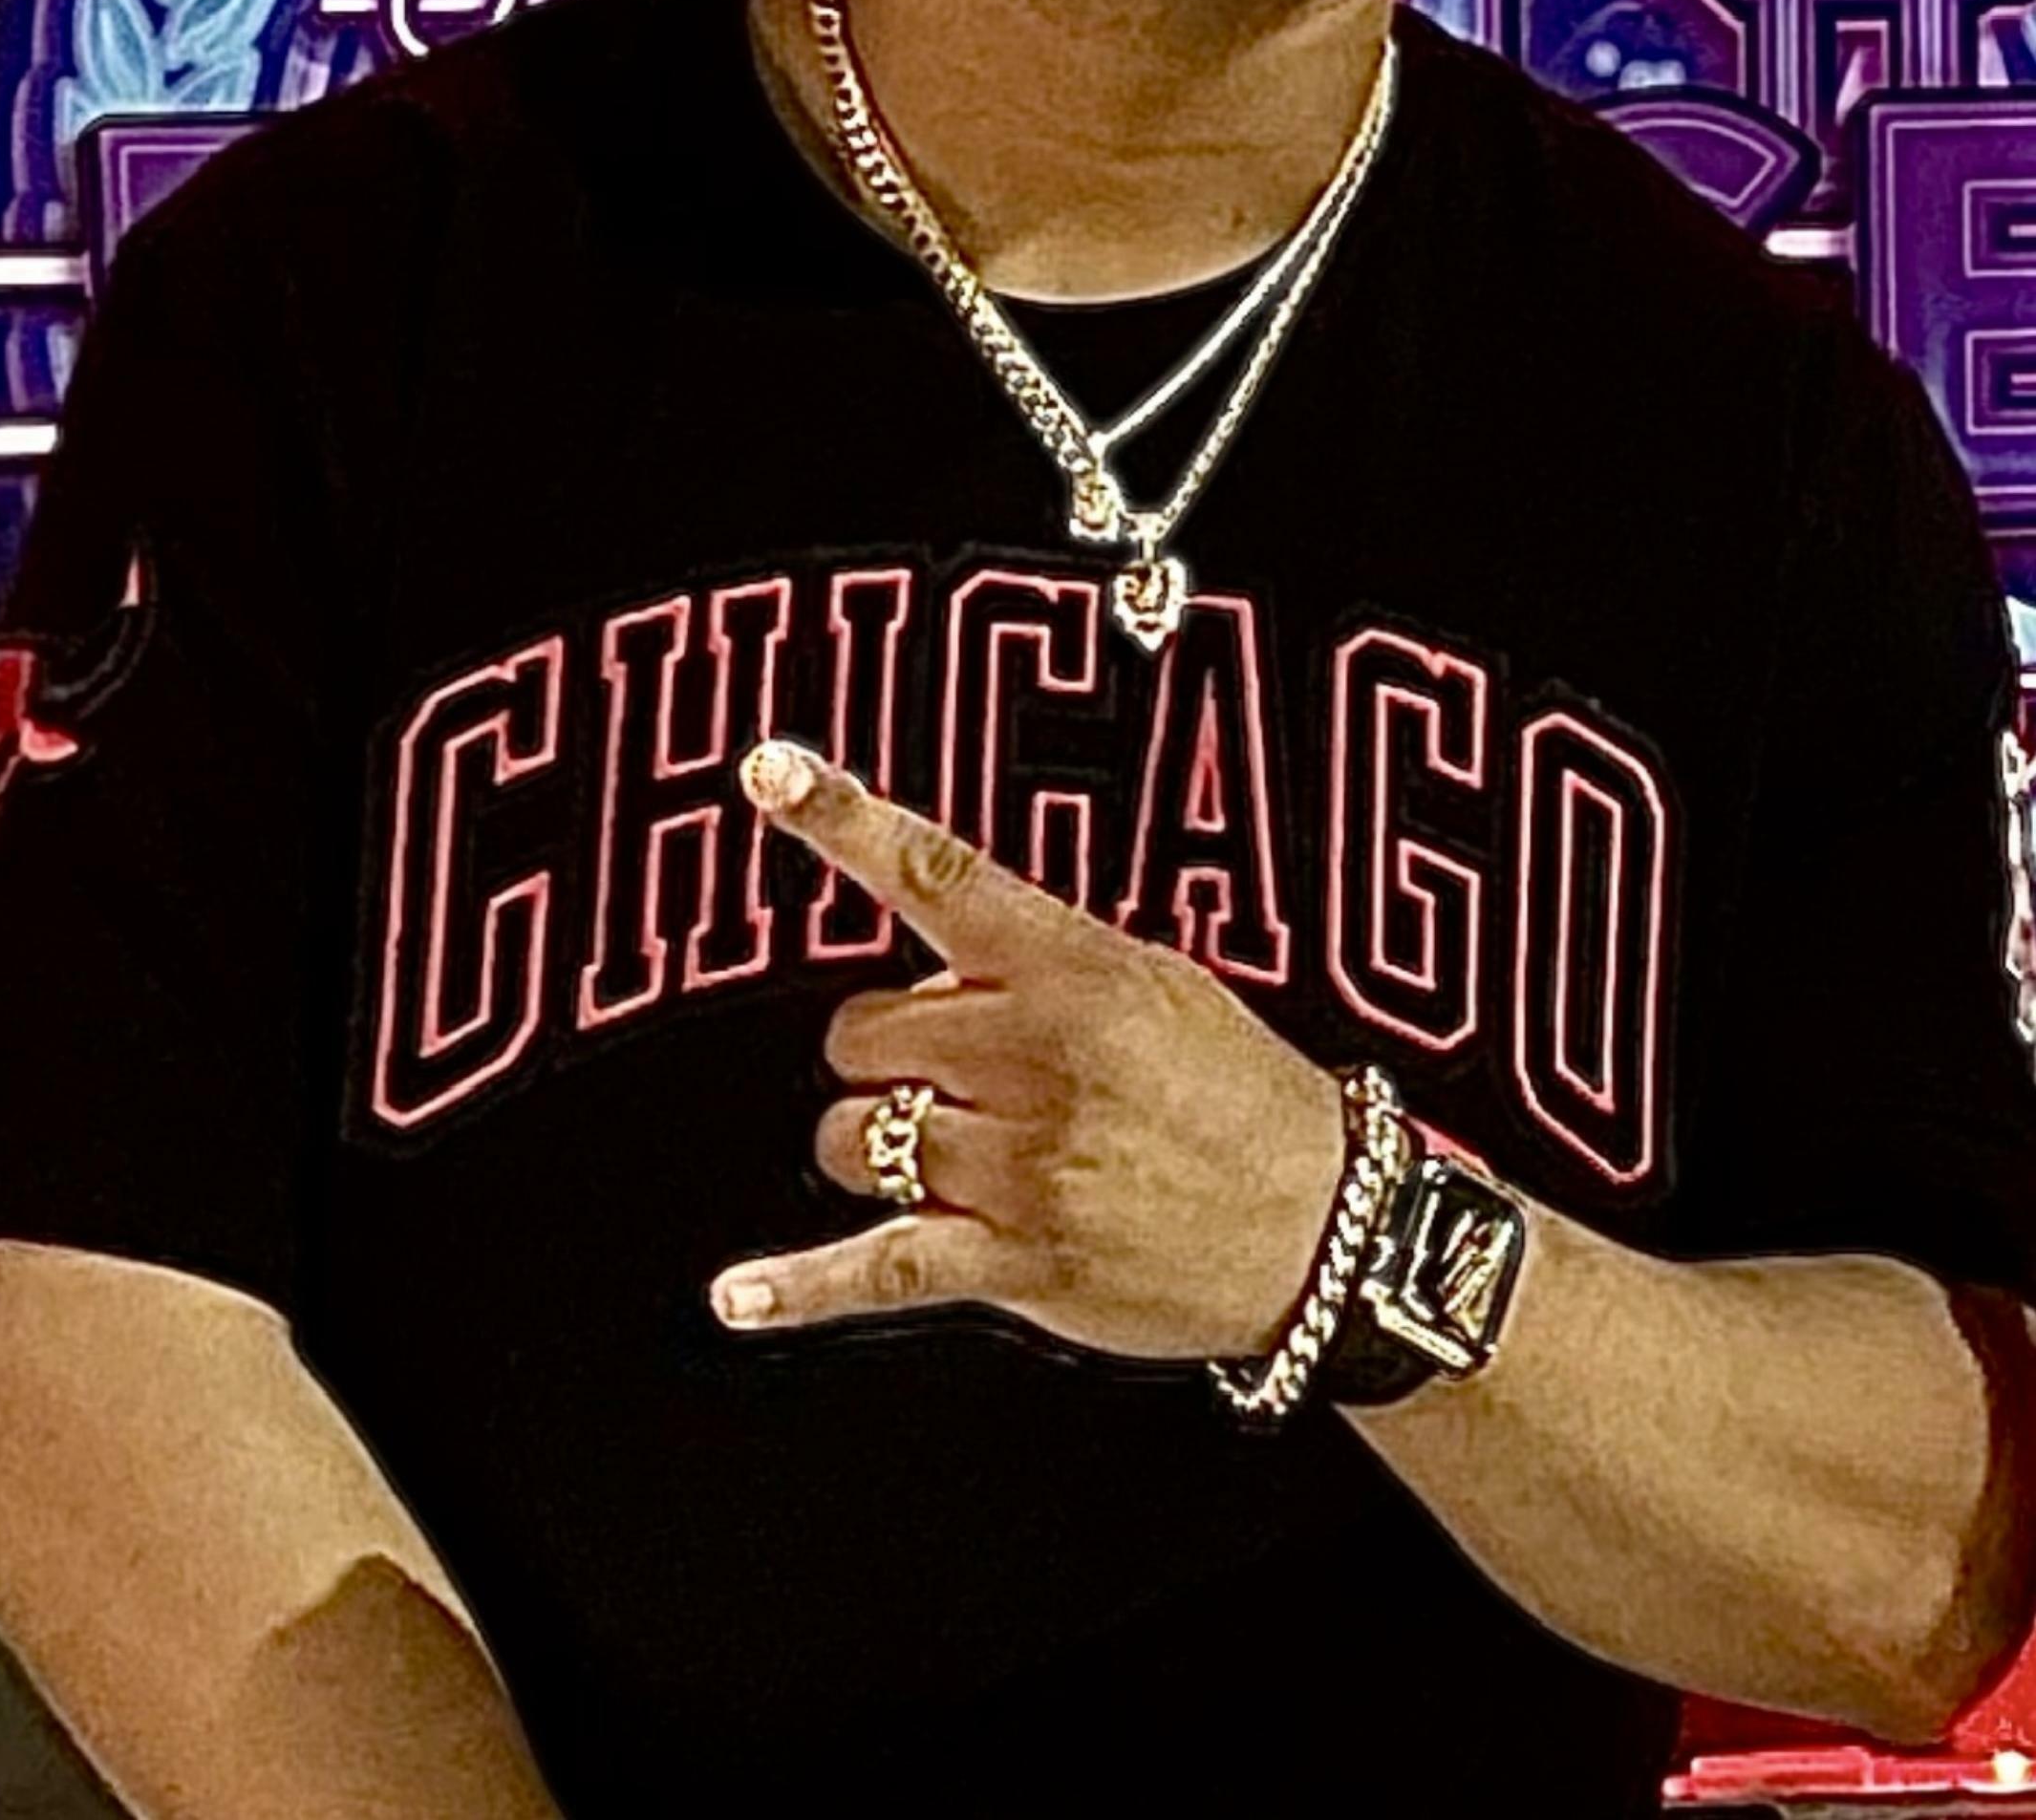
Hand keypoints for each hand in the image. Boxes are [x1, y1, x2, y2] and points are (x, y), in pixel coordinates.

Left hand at [707, 736, 1348, 1363]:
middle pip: (861, 1032)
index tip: (771, 773)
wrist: (1329, 1228)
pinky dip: (799, 1287)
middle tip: (960, 1077)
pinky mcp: (1014, 1261)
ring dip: (878, 1145)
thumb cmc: (1237, 1094)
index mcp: (1069, 969)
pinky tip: (740, 1296)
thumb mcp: (1151, 980)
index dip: (843, 819)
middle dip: (889, 1054)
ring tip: (949, 1157)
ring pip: (853, 1137)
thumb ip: (1032, 958)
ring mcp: (1018, 1164)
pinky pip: (876, 1266)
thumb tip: (928, 963)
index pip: (936, 873)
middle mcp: (1033, 1056)